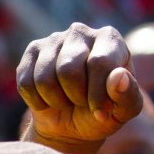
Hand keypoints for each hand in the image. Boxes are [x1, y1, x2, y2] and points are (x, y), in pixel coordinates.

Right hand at [17, 22, 141, 153]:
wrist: (70, 122)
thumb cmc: (101, 111)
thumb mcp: (123, 111)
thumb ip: (128, 95)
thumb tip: (117, 76)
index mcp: (110, 38)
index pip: (99, 62)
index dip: (97, 94)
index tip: (100, 113)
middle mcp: (81, 32)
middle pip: (68, 69)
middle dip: (74, 96)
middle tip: (81, 103)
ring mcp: (53, 39)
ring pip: (44, 78)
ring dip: (55, 100)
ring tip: (65, 101)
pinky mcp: (32, 52)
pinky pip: (26, 83)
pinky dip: (37, 101)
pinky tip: (47, 100)